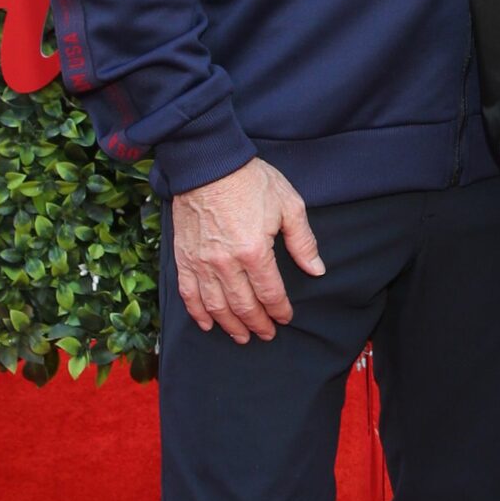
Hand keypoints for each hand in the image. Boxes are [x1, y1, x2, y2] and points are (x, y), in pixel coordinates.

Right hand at [172, 157, 323, 342]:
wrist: (207, 163)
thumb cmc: (250, 180)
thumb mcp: (289, 205)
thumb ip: (303, 242)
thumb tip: (316, 269)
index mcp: (254, 252)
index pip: (270, 294)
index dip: (280, 310)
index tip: (286, 318)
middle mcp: (226, 264)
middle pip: (243, 306)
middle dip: (257, 324)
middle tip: (266, 335)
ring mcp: (201, 263)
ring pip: (216, 306)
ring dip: (230, 326)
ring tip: (241, 337)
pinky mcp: (183, 257)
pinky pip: (189, 294)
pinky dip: (198, 313)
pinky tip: (207, 324)